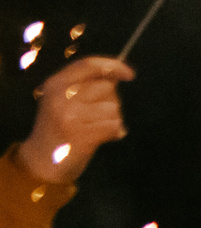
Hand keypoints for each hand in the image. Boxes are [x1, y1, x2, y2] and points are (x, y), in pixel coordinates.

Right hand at [16, 57, 133, 184]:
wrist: (42, 162)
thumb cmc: (58, 130)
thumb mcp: (61, 101)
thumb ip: (83, 87)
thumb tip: (116, 76)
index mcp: (55, 84)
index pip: (88, 65)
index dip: (112, 66)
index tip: (130, 74)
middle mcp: (61, 96)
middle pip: (106, 87)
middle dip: (111, 101)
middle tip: (97, 116)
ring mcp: (70, 116)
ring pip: (113, 108)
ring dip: (113, 120)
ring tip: (96, 129)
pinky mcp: (82, 135)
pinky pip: (115, 126)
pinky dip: (115, 133)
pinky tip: (102, 139)